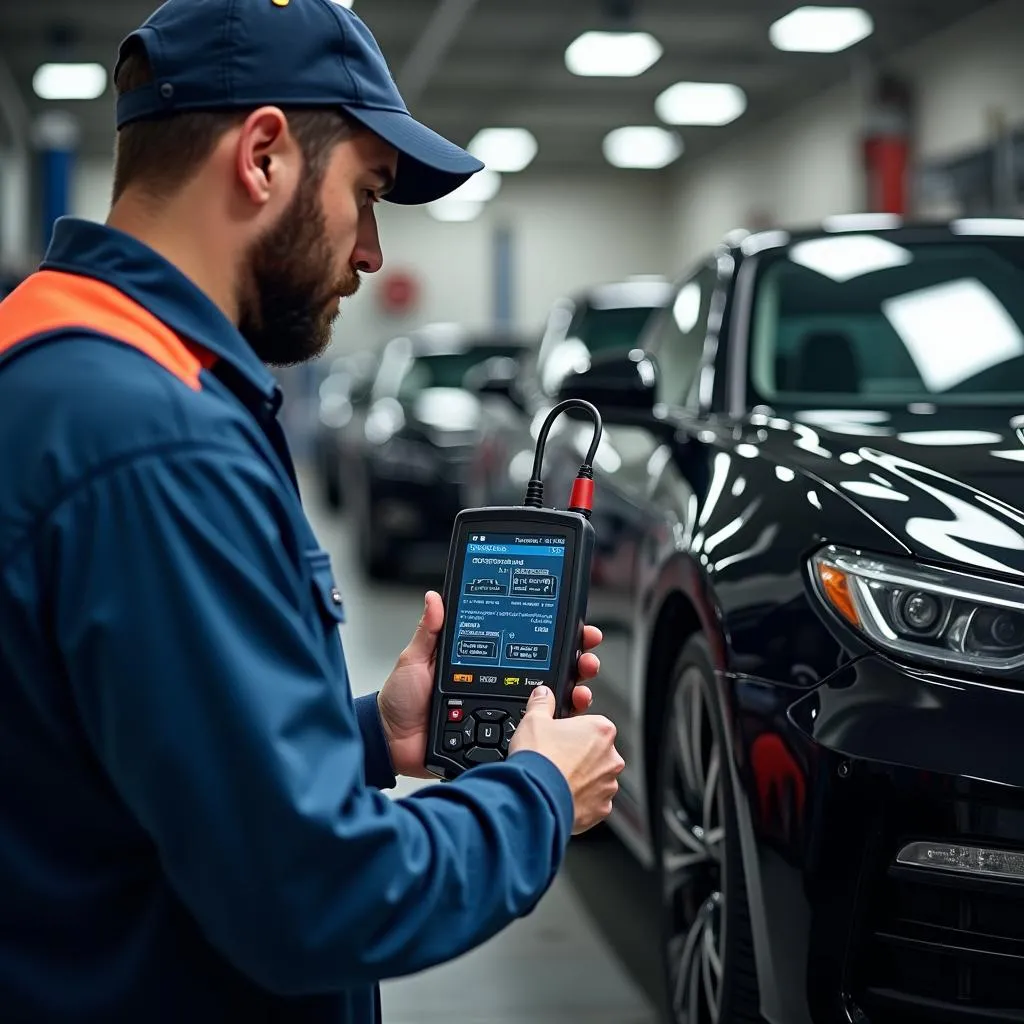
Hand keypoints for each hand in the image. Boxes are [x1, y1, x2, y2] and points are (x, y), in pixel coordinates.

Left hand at [377, 590, 603, 778]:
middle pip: (548, 671)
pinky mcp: (502, 739)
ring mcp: (502, 711)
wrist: (391, 742)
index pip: (526, 643)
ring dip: (573, 692)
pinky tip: (565, 720)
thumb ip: (430, 630)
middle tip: (586, 655)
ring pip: (548, 702)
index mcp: (484, 661)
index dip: (554, 634)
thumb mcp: (415, 659)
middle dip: (576, 661)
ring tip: (581, 686)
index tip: (576, 626)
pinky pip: (534, 733)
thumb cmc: (402, 700)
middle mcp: (500, 684)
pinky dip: (555, 728)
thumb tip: (435, 597)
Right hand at [508, 685, 624, 834]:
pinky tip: (561, 795)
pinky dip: (579, 800)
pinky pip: (592, 801)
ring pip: (595, 778)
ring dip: (580, 779)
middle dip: (577, 755)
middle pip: (595, 752)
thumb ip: (542, 703)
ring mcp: (608, 785)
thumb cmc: (539, 758)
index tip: (559, 737)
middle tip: (555, 758)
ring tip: (555, 779)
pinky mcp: (601, 809)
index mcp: (601, 730)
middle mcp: (611, 758)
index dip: (572, 730)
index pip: (590, 725)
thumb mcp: (533, 720)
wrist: (534, 797)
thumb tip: (543, 695)